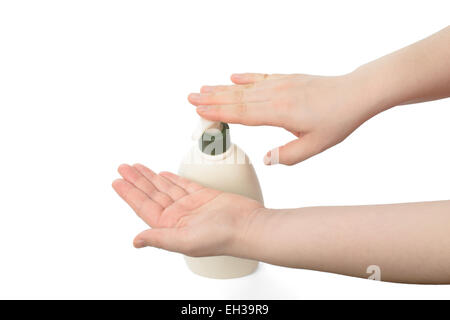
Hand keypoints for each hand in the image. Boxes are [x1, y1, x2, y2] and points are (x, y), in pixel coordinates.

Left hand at [112, 164, 262, 256]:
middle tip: (123, 168)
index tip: (117, 182)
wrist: (248, 226)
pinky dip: (172, 178)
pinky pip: (183, 185)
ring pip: (165, 187)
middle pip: (152, 194)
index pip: (144, 207)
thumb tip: (136, 240)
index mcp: (171, 227)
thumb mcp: (185, 240)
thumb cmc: (222, 237)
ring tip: (136, 167)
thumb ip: (159, 238)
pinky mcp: (204, 196)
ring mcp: (191, 205)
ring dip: (150, 177)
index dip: (129, 194)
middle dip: (136, 181)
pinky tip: (161, 174)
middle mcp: (178, 216)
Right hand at [188, 73, 373, 164]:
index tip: (200, 111)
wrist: (355, 94)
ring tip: (203, 88)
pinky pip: (261, 77)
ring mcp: (281, 85)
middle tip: (190, 98)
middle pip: (237, 98)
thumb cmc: (337, 121)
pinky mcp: (287, 79)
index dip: (219, 112)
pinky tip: (233, 77)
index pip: (242, 114)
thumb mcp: (315, 146)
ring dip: (222, 88)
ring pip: (245, 87)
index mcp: (279, 113)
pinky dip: (246, 77)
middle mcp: (276, 96)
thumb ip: (288, 155)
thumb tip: (266, 160)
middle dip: (212, 98)